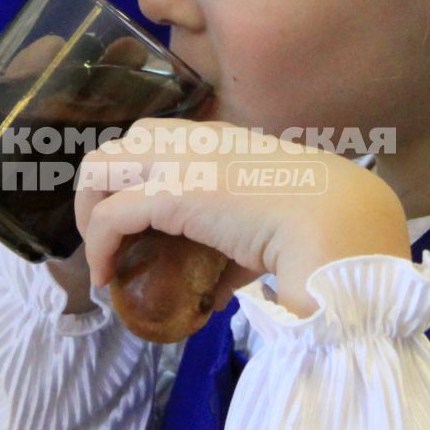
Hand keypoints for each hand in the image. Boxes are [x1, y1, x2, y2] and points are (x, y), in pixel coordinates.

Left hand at [74, 120, 409, 315]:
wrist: (338, 221)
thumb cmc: (320, 225)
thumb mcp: (270, 225)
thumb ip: (236, 250)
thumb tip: (216, 291)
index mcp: (221, 138)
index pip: (156, 140)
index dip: (134, 177)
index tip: (133, 221)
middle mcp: (194, 139)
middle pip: (118, 146)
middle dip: (101, 188)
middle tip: (107, 234)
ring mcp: (179, 161)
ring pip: (99, 167)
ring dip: (90, 211)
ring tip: (100, 253)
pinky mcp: (170, 193)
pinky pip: (110, 216)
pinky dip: (98, 247)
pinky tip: (104, 275)